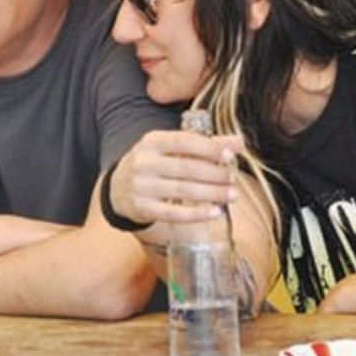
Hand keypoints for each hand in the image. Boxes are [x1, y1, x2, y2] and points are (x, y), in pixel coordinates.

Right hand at [110, 129, 243, 224]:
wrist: (117, 189)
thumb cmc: (153, 164)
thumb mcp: (170, 149)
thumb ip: (204, 144)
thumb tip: (238, 142)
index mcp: (152, 141)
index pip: (184, 141)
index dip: (209, 148)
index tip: (230, 155)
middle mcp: (144, 162)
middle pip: (186, 168)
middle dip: (215, 173)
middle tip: (233, 178)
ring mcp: (141, 186)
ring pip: (183, 190)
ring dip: (212, 193)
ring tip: (232, 195)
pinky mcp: (142, 208)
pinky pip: (173, 213)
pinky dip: (197, 214)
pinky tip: (215, 212)